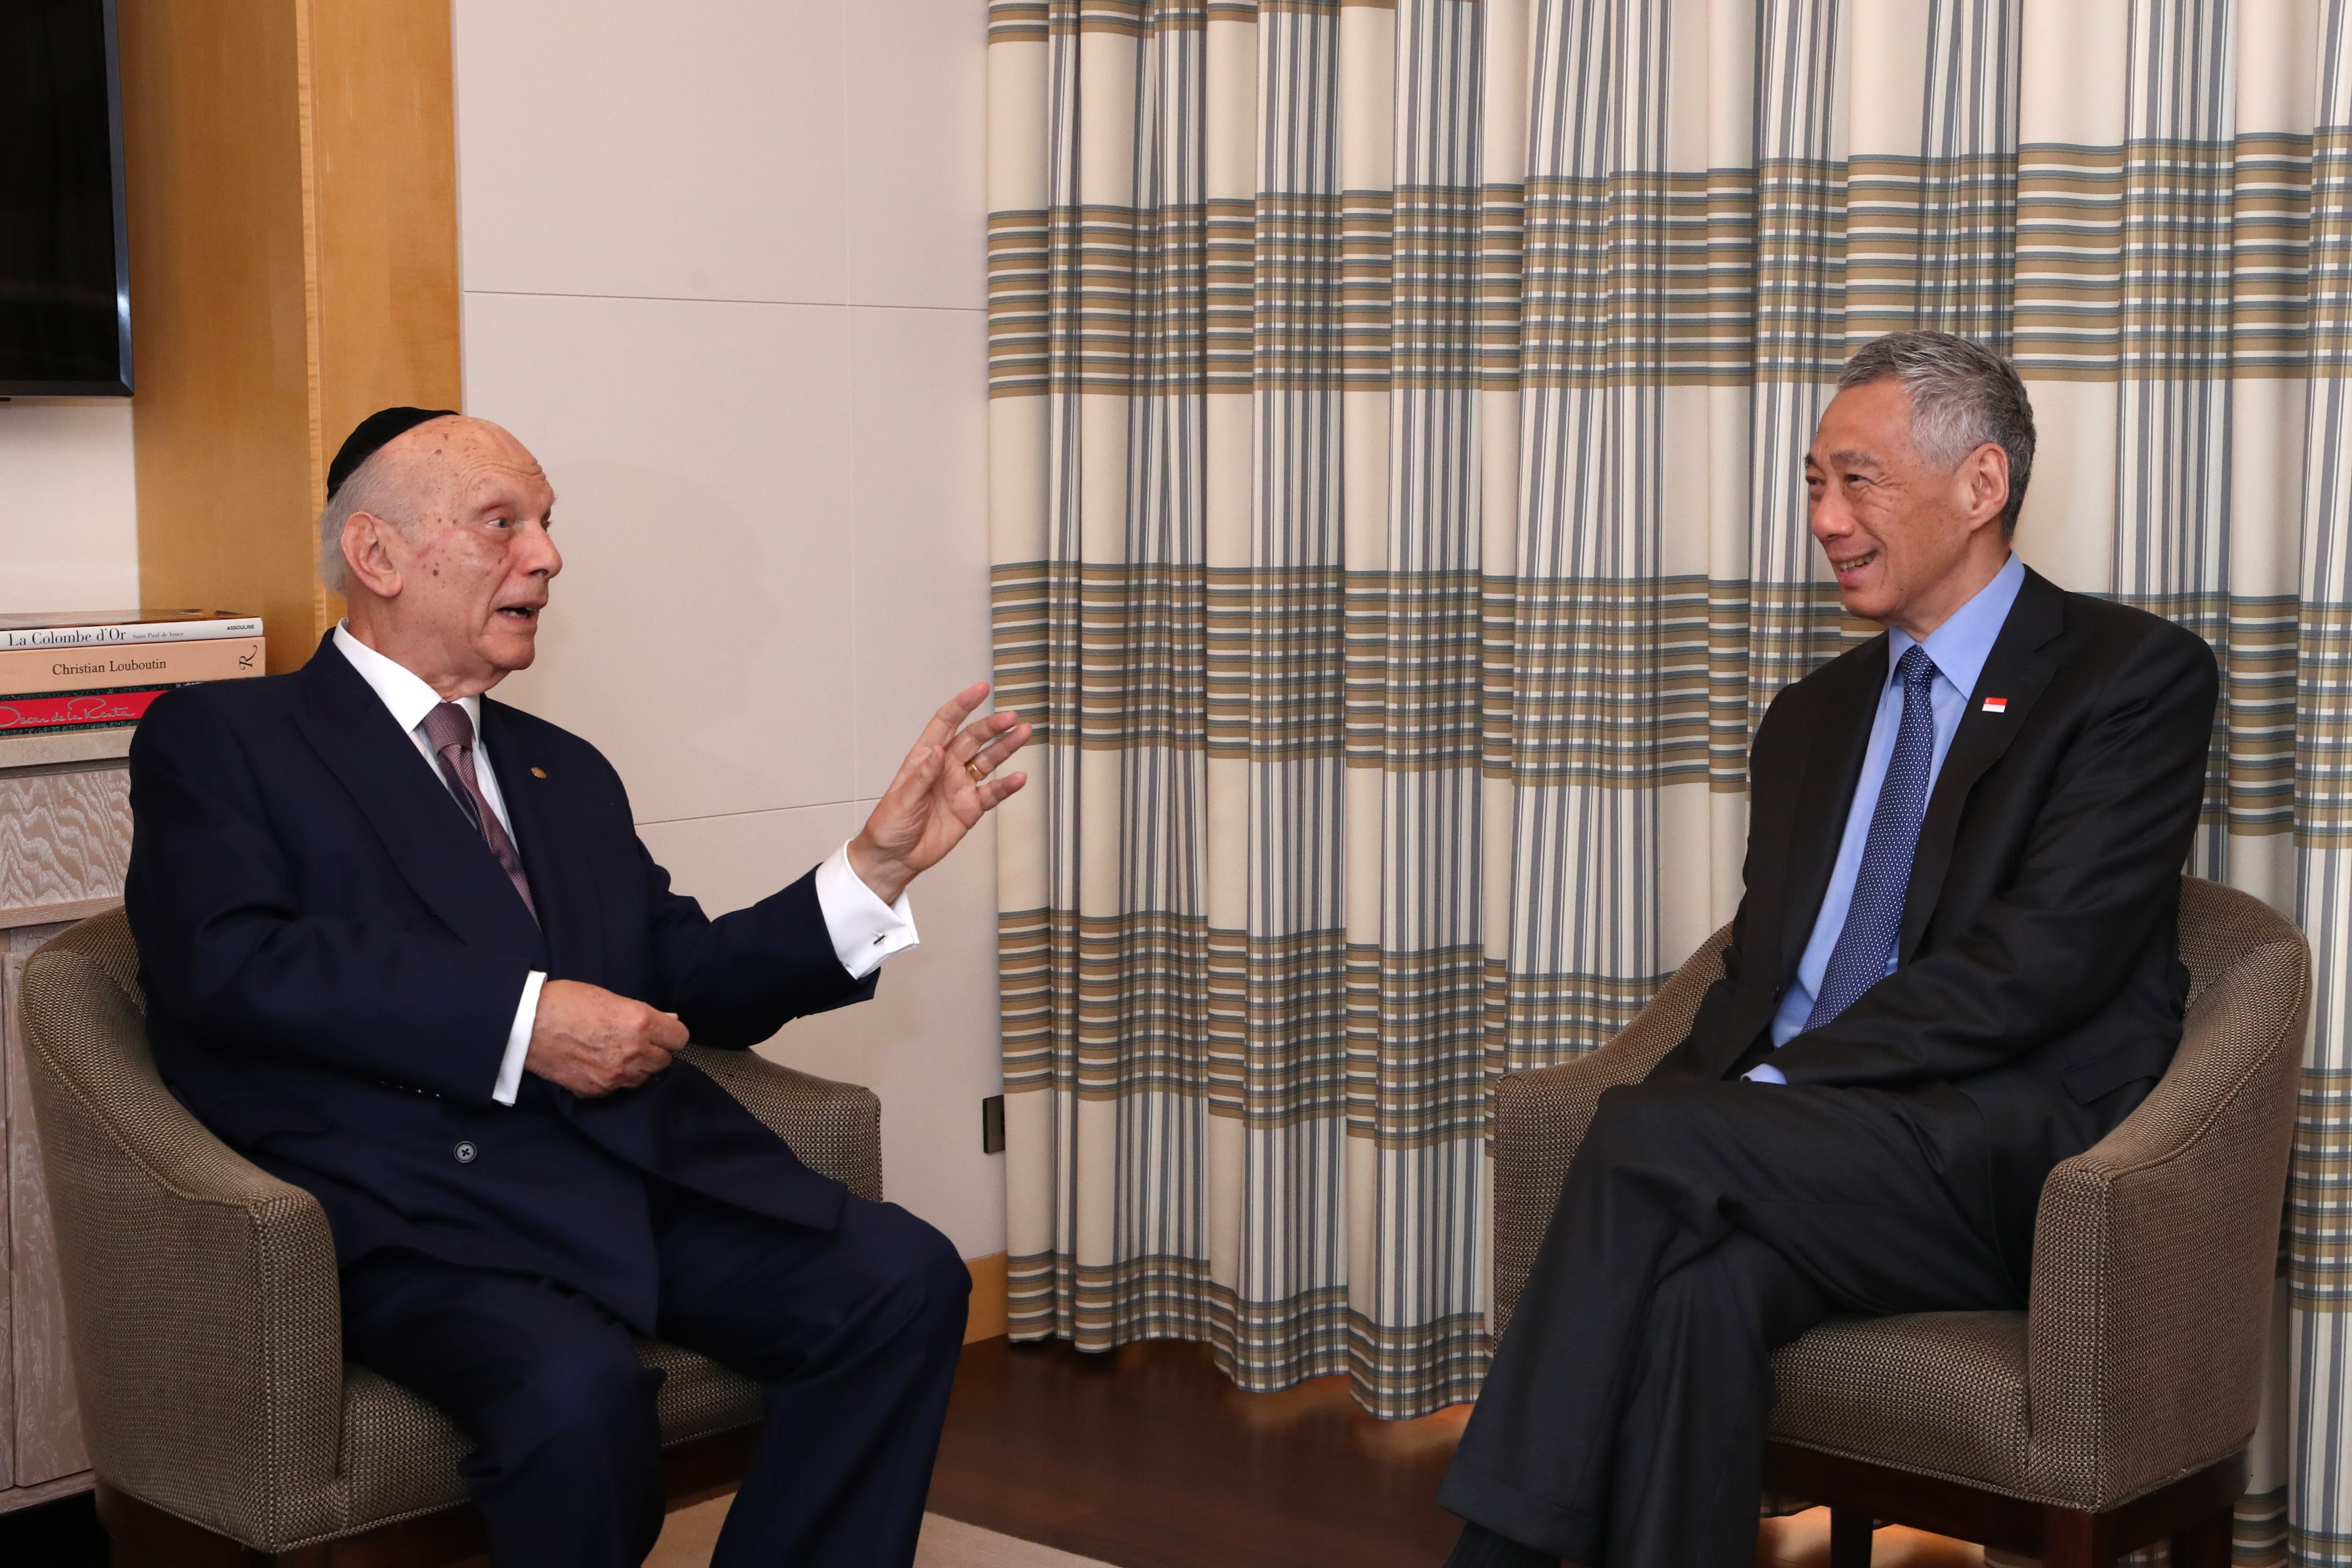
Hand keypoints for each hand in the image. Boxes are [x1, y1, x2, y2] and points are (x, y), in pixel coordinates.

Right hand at [525, 979, 688, 1097]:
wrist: (527, 1025)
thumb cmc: (566, 1002)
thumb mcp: (610, 997)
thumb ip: (642, 1013)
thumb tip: (668, 1020)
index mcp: (640, 1022)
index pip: (679, 1037)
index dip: (670, 1033)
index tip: (662, 1031)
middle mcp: (633, 1052)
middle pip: (664, 1060)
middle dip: (655, 1050)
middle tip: (637, 1040)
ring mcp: (615, 1075)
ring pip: (644, 1077)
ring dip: (638, 1067)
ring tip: (618, 1052)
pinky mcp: (598, 1090)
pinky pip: (619, 1088)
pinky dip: (616, 1078)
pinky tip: (600, 1064)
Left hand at [848, 681, 1032, 904]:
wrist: (895, 858)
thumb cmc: (889, 826)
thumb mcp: (901, 800)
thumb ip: (922, 776)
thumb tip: (938, 752)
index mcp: (925, 758)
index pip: (946, 724)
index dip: (962, 705)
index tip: (980, 690)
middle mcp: (945, 768)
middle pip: (972, 739)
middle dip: (991, 726)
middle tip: (1010, 717)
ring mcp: (960, 787)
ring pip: (987, 761)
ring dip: (1005, 748)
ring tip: (1023, 735)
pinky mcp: (970, 808)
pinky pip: (992, 793)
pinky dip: (1006, 786)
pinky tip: (1019, 777)